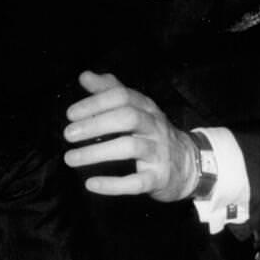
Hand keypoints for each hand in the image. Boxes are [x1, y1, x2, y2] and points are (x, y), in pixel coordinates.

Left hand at [62, 72, 197, 201]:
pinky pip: (136, 182)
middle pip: (128, 117)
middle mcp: (154, 127)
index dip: (96, 103)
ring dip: (97, 152)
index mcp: (147, 108)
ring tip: (71, 158)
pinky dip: (112, 184)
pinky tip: (91, 184)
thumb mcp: (137, 108)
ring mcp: (159, 152)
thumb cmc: (154, 134)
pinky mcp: (159, 178)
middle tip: (68, 134)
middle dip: (95, 124)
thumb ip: (110, 91)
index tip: (71, 114)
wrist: (190, 165)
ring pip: (130, 147)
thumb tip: (85, 75)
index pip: (123, 96)